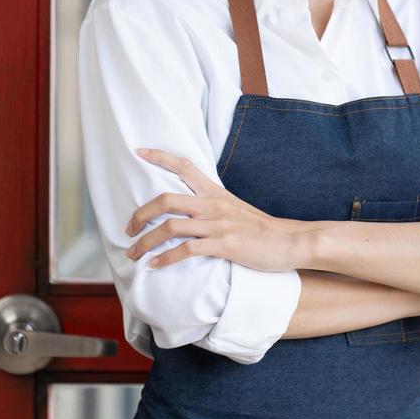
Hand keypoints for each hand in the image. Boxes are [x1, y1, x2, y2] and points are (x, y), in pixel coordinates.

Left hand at [122, 147, 315, 271]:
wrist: (291, 241)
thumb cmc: (261, 229)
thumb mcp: (235, 209)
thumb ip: (213, 206)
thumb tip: (189, 210)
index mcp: (216, 193)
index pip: (185, 167)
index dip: (160, 157)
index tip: (139, 152)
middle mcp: (214, 205)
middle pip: (166, 200)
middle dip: (140, 215)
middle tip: (128, 230)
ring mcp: (218, 225)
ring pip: (171, 227)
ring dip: (146, 241)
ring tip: (134, 253)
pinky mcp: (224, 245)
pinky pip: (187, 250)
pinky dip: (165, 259)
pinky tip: (155, 266)